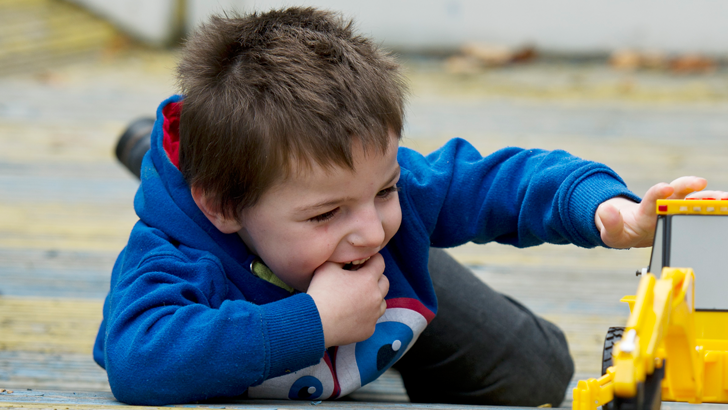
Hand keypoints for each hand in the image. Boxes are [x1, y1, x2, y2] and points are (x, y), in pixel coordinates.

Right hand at [307, 253, 388, 346]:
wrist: (315, 323)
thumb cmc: (321, 292)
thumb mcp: (328, 267)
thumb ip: (342, 258)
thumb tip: (349, 254)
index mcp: (368, 279)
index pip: (380, 262)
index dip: (372, 259)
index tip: (364, 261)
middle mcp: (376, 297)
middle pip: (385, 282)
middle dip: (375, 277)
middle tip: (361, 278)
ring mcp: (374, 315)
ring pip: (382, 302)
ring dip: (374, 297)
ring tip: (358, 297)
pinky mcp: (369, 330)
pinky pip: (372, 319)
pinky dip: (366, 315)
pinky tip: (353, 314)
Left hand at [595, 176, 727, 247]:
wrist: (632, 230)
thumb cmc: (623, 230)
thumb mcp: (611, 231)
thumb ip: (609, 223)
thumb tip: (606, 210)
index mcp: (646, 210)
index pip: (652, 198)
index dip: (658, 193)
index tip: (666, 187)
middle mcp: (664, 205)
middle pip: (677, 192)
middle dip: (687, 186)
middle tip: (699, 182)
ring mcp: (678, 208)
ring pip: (696, 199)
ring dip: (711, 197)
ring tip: (726, 198)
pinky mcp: (687, 213)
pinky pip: (705, 208)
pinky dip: (717, 206)